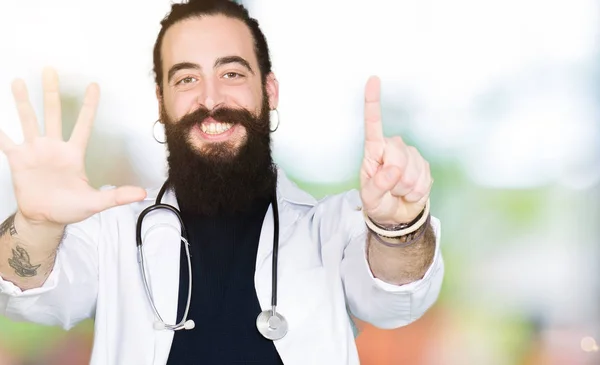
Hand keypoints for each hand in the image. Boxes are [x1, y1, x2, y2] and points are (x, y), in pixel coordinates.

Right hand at [0, 68, 145, 225]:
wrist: (45, 219)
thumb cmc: (70, 208)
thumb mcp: (95, 202)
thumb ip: (116, 196)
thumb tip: (141, 193)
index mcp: (73, 153)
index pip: (83, 124)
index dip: (89, 106)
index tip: (94, 85)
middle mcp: (54, 147)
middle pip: (53, 113)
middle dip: (51, 92)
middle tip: (50, 70)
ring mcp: (35, 151)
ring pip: (29, 120)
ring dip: (23, 102)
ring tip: (18, 82)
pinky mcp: (18, 159)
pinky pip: (5, 141)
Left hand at [360, 76, 432, 224]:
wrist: (397, 215)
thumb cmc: (378, 203)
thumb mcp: (370, 199)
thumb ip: (376, 186)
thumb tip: (392, 170)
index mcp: (374, 151)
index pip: (373, 125)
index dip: (373, 103)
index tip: (373, 79)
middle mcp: (393, 148)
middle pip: (397, 155)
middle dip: (395, 178)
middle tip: (390, 188)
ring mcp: (410, 155)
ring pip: (412, 170)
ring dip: (406, 187)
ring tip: (399, 191)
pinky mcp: (424, 165)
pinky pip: (424, 179)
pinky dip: (417, 191)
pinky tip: (410, 191)